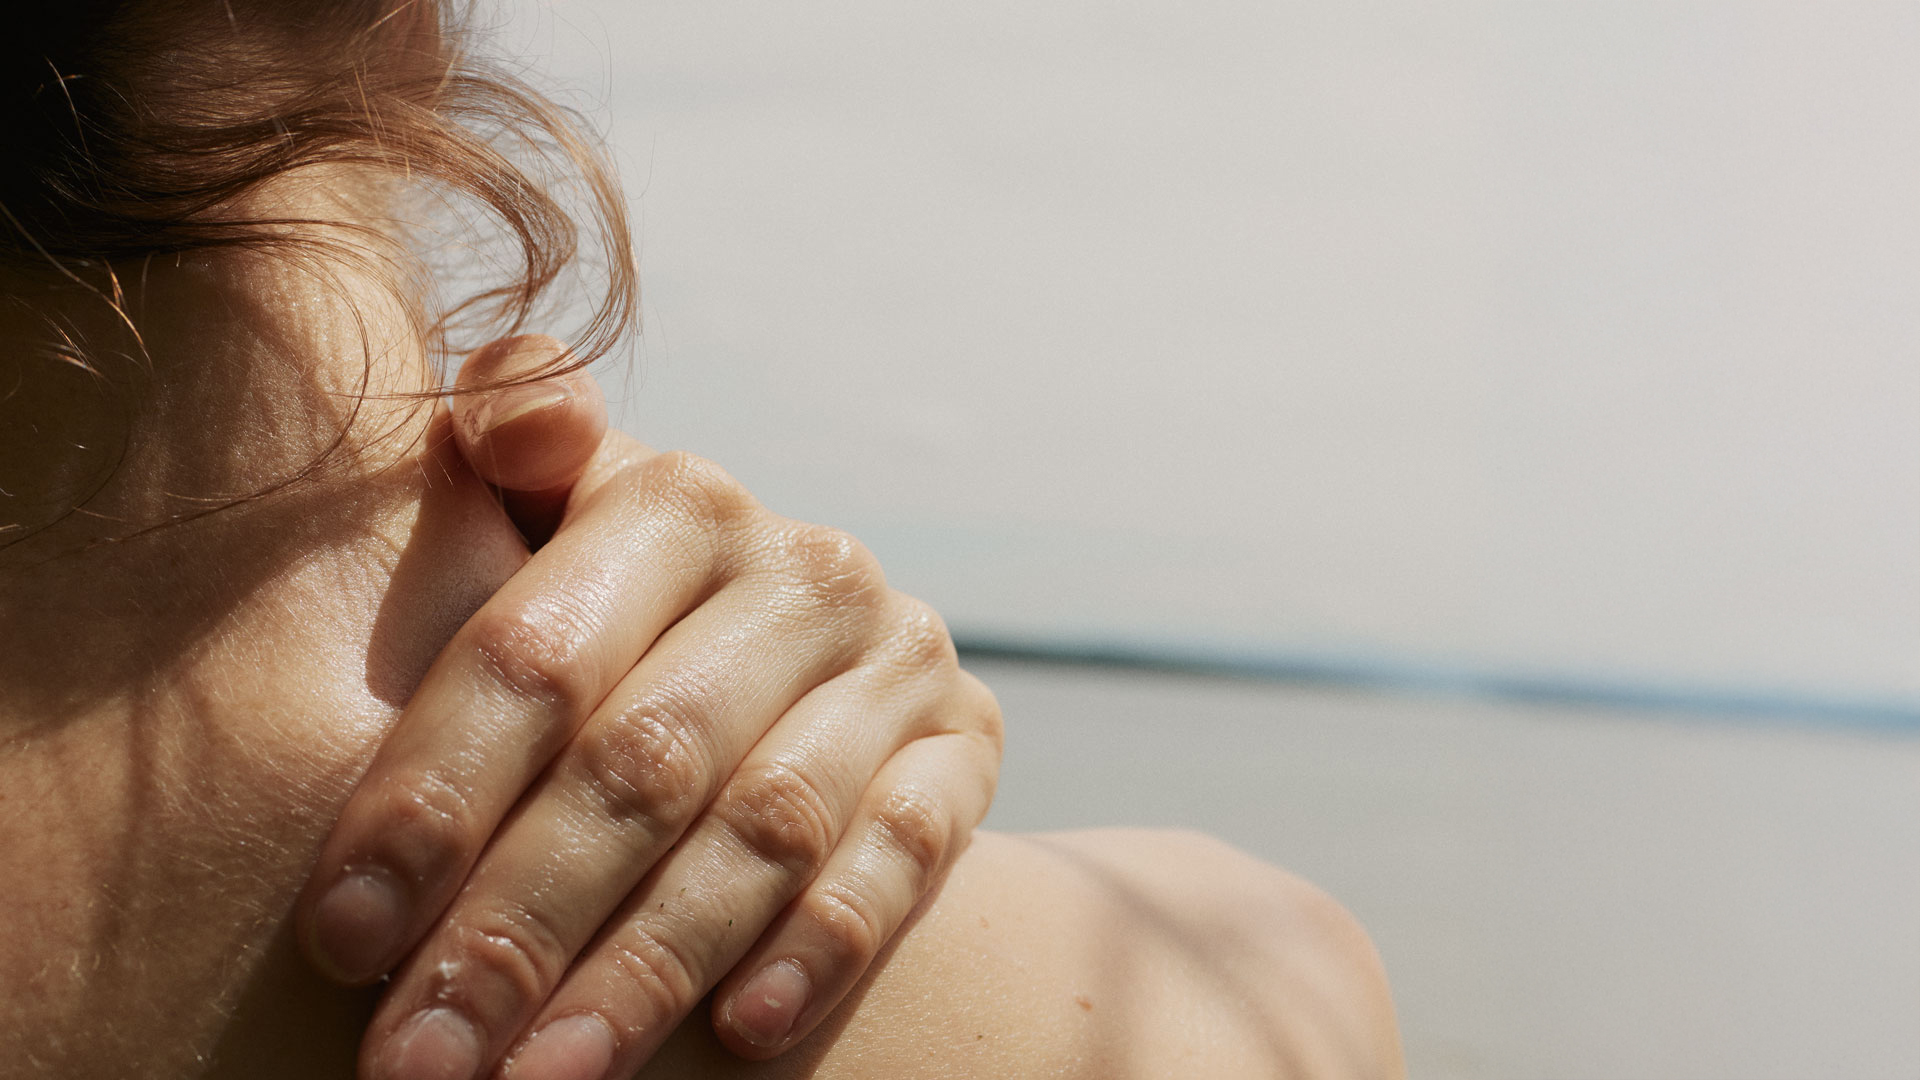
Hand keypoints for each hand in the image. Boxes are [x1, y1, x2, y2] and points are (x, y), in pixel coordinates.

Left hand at [295, 336, 1003, 1079]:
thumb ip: (503, 443)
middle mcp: (800, 568)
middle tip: (419, 1064)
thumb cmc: (611, 602)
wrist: (793, 652)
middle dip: (520, 924)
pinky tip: (737, 1037)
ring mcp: (893, 658)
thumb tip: (514, 404)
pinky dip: (824, 945)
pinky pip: (905, 853)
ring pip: (763, 826)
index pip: (533, 659)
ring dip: (649, 966)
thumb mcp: (548, 515)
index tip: (340, 940)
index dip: (429, 798)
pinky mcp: (968, 744)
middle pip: (642, 761)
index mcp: (675, 499)